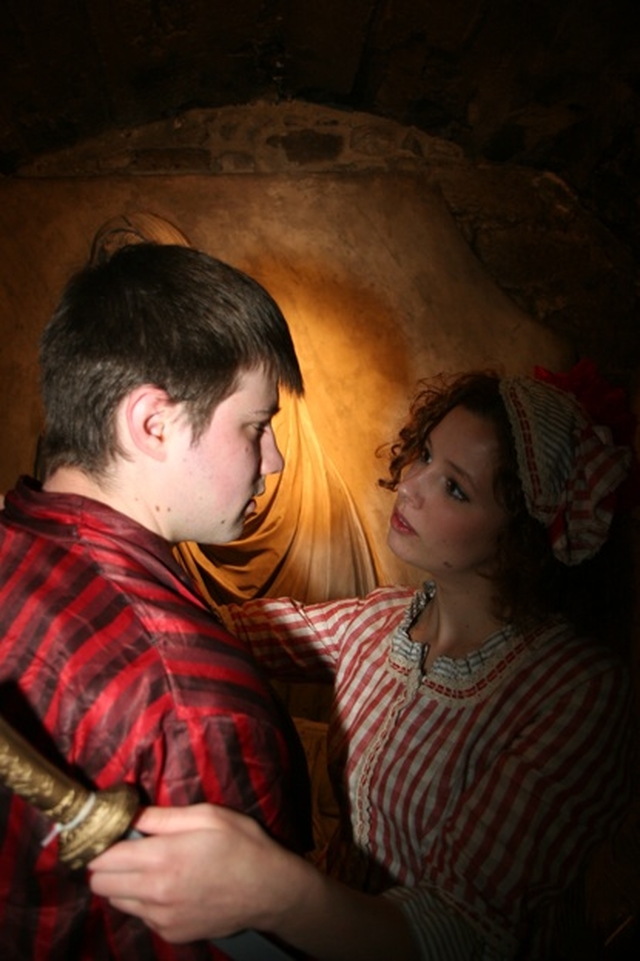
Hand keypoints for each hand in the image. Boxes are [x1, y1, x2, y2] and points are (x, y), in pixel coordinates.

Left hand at [89, 804, 290, 942]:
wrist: (270, 891)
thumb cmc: (242, 845)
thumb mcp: (207, 816)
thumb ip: (162, 817)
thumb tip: (129, 813)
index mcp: (161, 858)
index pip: (102, 859)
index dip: (101, 844)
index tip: (110, 835)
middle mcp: (155, 893)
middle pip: (100, 884)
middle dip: (107, 865)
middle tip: (127, 850)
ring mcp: (162, 918)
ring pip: (117, 902)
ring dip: (124, 885)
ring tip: (151, 868)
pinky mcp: (171, 933)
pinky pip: (141, 916)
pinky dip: (146, 902)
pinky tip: (171, 887)